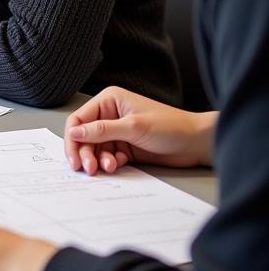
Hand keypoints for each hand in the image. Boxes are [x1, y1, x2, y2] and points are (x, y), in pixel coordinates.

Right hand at [65, 86, 216, 175]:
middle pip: (85, 136)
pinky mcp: (125, 146)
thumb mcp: (133, 127)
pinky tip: (117, 165)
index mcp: (108, 101)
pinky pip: (107, 155)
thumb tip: (74, 133)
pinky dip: (109, 162)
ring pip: (95, 148)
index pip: (79, 120)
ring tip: (107, 168)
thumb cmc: (169, 126)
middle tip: (88, 169)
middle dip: (85, 153)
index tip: (73, 159)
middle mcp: (109, 114)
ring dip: (98, 159)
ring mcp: (117, 131)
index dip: (73, 139)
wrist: (196, 143)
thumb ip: (102, 131)